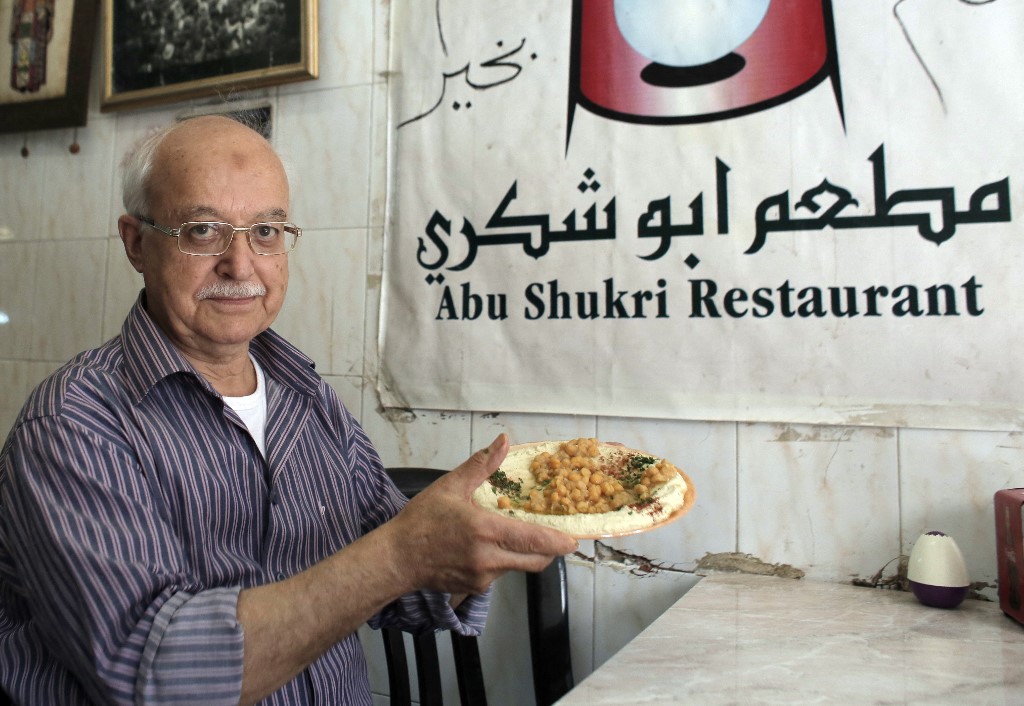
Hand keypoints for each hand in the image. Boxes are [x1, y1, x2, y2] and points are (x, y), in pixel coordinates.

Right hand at [385, 434, 577, 595]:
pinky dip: (502, 561)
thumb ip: (481, 466)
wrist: (397, 558)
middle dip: (549, 551)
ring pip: (517, 567)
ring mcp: (482, 577)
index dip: (557, 542)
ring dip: (522, 554)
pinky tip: (486, 548)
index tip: (573, 540)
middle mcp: (488, 557)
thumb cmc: (421, 522)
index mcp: (484, 530)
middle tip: (555, 539)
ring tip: (513, 536)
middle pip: (535, 561)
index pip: (533, 540)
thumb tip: (502, 442)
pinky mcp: (475, 589)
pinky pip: (499, 574)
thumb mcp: (450, 487)